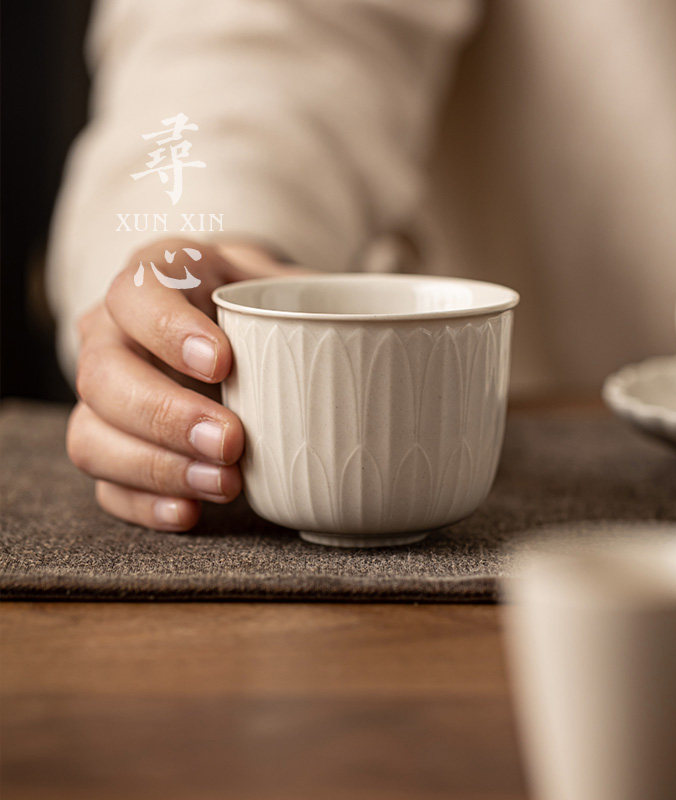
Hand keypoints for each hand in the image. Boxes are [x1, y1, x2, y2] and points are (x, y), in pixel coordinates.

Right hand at [67, 238, 294, 530]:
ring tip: (225, 484)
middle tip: (231, 440)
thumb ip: (318, 295)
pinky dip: (142, 502)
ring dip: (157, 466)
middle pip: (104, 373)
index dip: (170, 329)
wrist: (233, 326)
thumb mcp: (288, 281)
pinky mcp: (110, 443)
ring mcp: (105, 393)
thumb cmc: (263, 303)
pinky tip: (190, 511)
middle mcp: (114, 332)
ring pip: (91, 435)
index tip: (225, 363)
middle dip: (166, 414)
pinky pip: (103, 482)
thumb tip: (398, 329)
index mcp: (157, 277)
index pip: (138, 293)